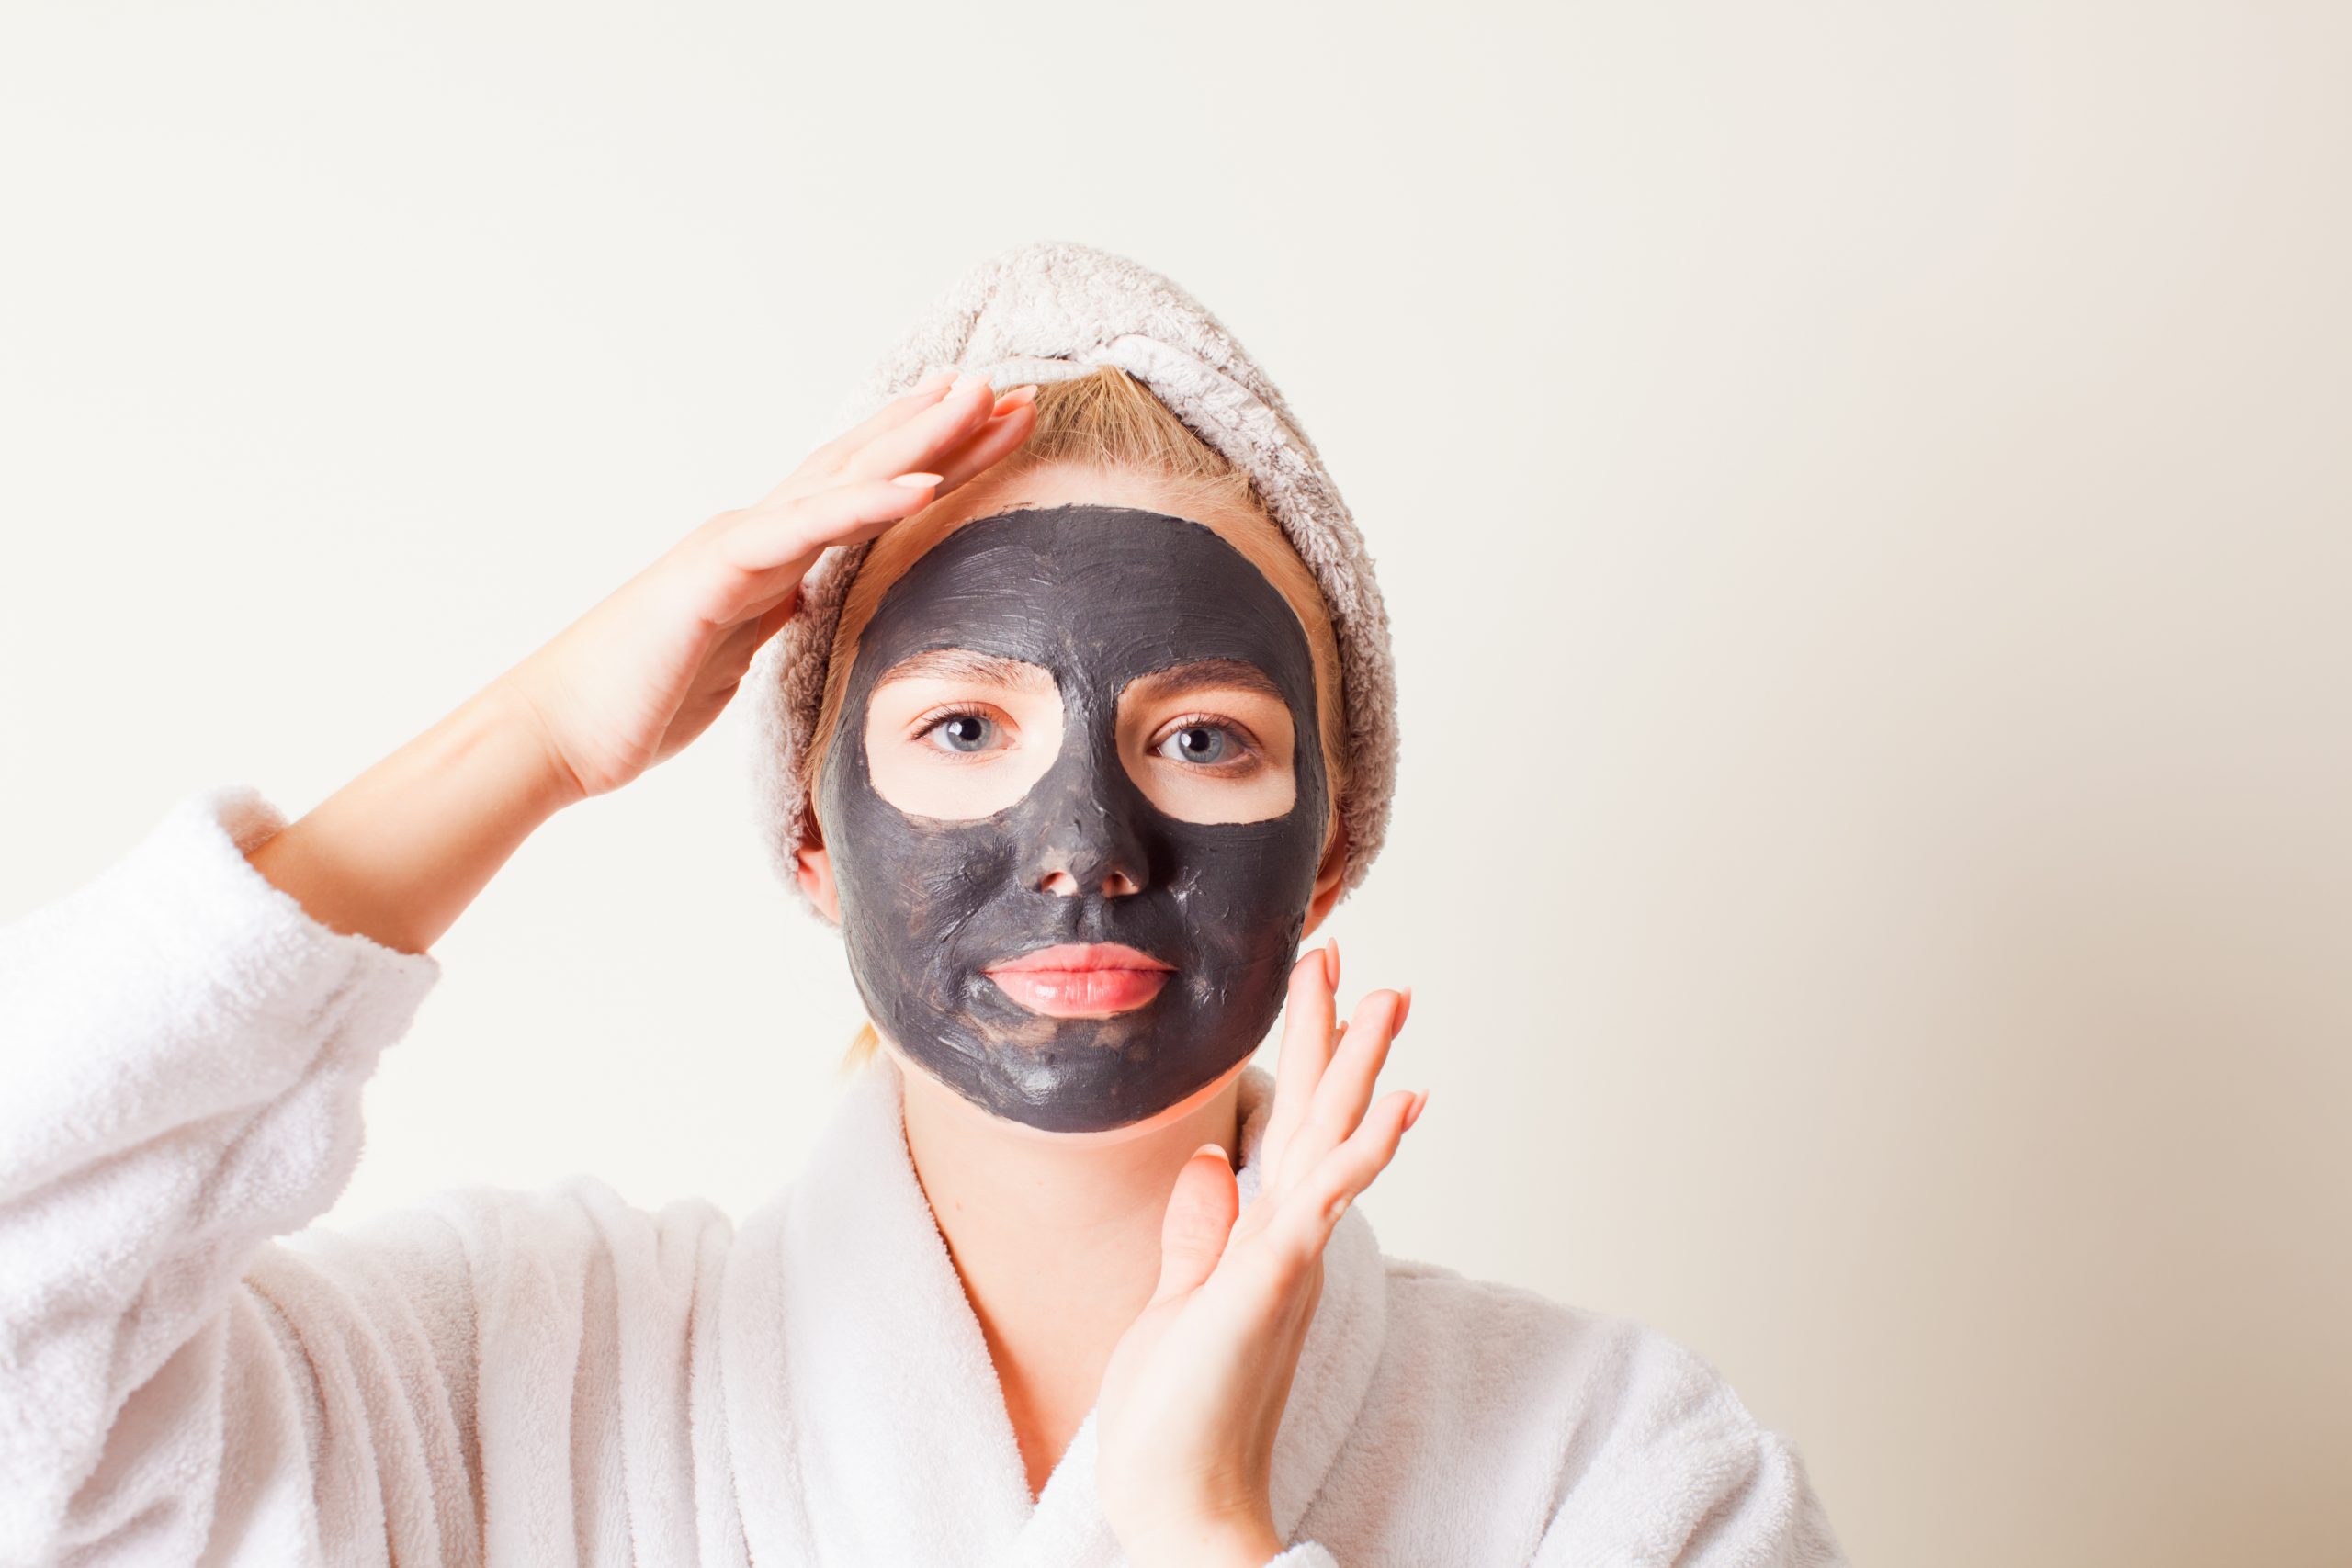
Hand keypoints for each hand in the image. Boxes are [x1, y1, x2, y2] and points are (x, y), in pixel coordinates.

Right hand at [496, 368, 1038, 802]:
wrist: (557, 733)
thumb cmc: (639, 703)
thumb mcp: (738, 660)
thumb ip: (777, 623)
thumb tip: (815, 610)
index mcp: (766, 559)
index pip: (862, 497)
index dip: (927, 461)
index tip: (991, 434)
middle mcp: (755, 536)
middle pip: (864, 467)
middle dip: (941, 429)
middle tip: (1012, 392)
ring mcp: (735, 545)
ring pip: (843, 477)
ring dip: (919, 438)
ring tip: (983, 400)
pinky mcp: (717, 572)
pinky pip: (806, 528)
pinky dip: (868, 500)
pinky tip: (925, 480)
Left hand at [1096, 942, 1425, 1567]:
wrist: (1181, 1506)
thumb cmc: (1176, 1421)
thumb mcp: (1177, 1303)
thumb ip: (1200, 1235)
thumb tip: (1209, 1167)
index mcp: (1262, 1239)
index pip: (1290, 1126)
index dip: (1303, 1054)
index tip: (1311, 985)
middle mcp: (1287, 1240)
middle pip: (1320, 1116)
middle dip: (1336, 1035)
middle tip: (1353, 957)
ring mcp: (1287, 1258)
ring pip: (1332, 1142)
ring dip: (1361, 1068)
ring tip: (1389, 997)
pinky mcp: (1273, 1281)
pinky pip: (1322, 1202)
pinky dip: (1361, 1151)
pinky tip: (1395, 1107)